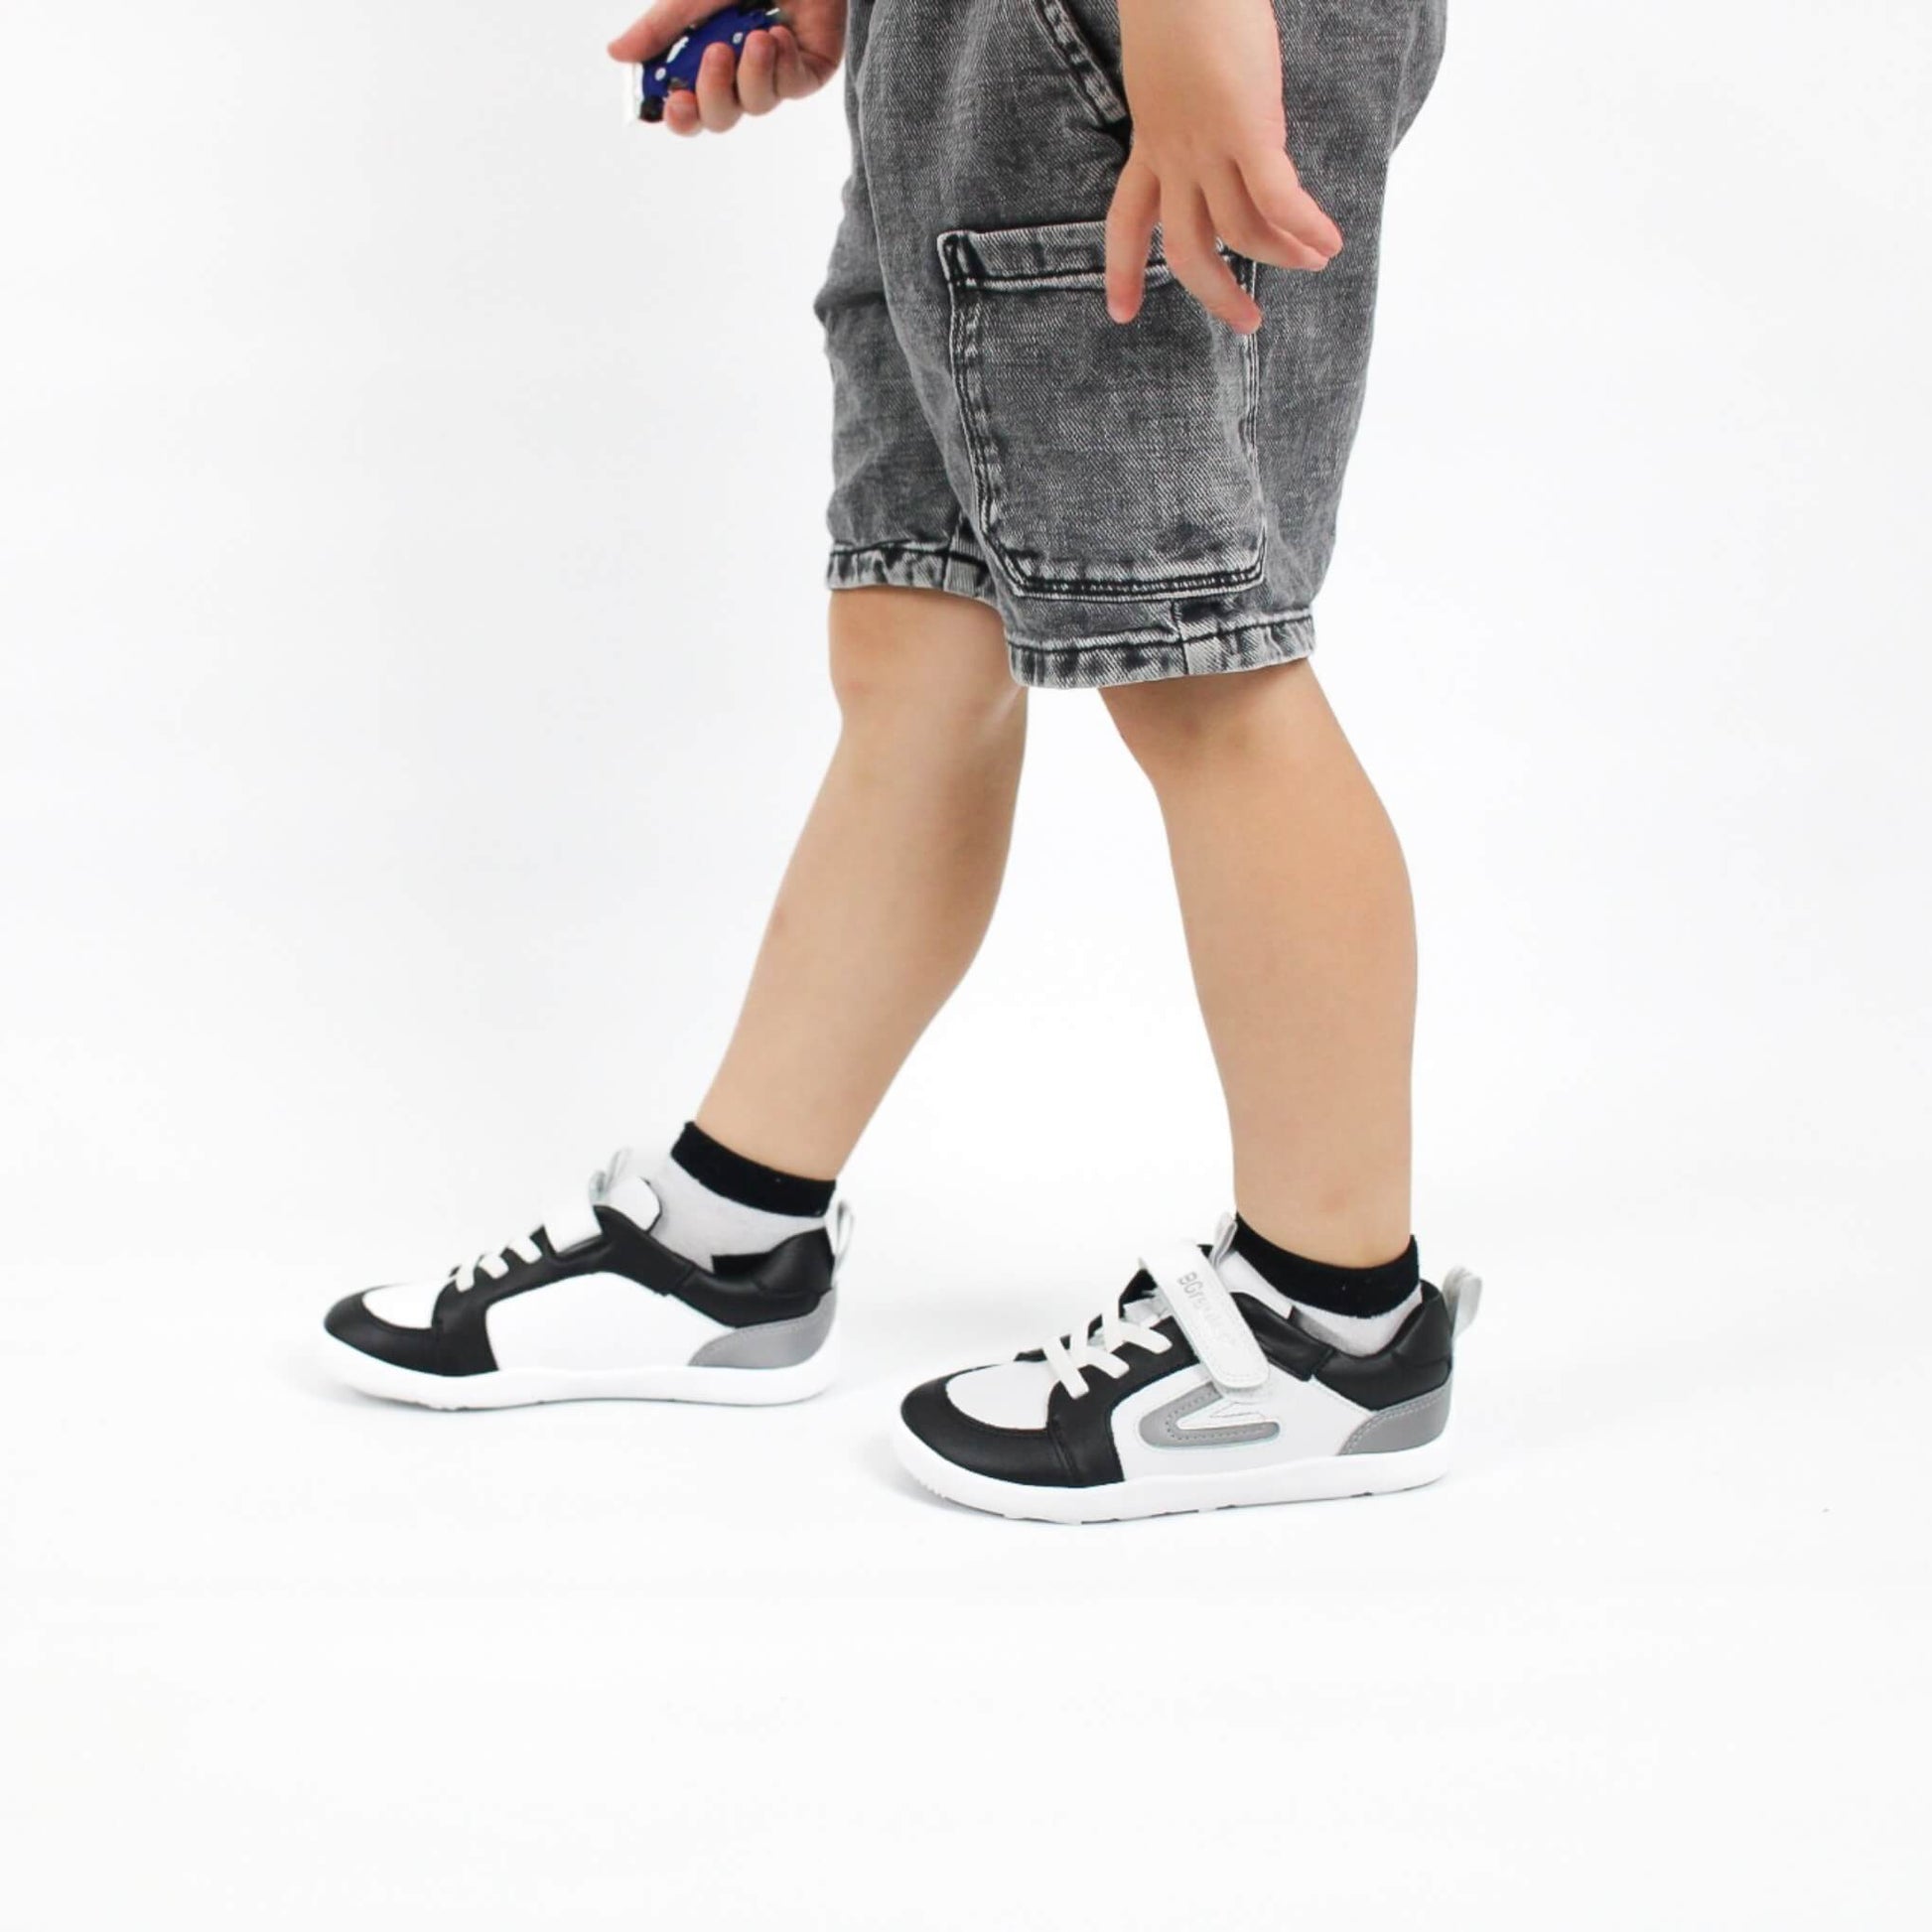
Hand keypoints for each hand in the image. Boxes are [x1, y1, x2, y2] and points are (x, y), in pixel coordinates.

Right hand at [607, 2, 843, 134]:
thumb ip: (659, 28)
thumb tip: (616, 53)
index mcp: (705, 60)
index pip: (688, 107)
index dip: (681, 116)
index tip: (675, 103)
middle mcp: (738, 74)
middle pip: (719, 117)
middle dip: (715, 92)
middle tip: (716, 53)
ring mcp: (775, 76)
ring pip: (758, 105)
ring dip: (754, 71)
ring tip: (759, 33)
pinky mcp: (809, 72)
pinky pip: (792, 86)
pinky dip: (784, 61)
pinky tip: (780, 31)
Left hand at [1106, 0, 1342, 331]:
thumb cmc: (1184, 0)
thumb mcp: (1169, 67)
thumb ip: (1188, 108)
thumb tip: (1219, 125)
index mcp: (1149, 140)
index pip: (1126, 221)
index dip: (1122, 271)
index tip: (1120, 314)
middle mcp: (1174, 154)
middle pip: (1185, 247)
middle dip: (1215, 292)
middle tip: (1246, 322)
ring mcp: (1207, 145)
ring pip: (1239, 230)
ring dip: (1281, 254)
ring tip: (1314, 262)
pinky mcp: (1247, 127)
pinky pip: (1277, 197)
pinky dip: (1305, 226)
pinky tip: (1330, 241)